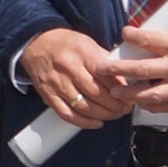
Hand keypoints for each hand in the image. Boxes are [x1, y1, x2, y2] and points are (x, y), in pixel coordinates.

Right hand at [21, 27, 138, 128]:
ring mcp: (56, 83)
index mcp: (81, 52)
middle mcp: (68, 67)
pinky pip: (66, 114)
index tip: (130, 95)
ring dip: (103, 115)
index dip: (121, 89)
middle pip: (96, 93)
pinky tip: (97, 123)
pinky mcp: (47, 95)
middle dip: (115, 105)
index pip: (106, 75)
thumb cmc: (67, 44)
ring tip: (114, 115)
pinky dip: (83, 122)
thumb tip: (125, 77)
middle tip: (125, 108)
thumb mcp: (88, 43)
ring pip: (83, 106)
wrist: (36, 44)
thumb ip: (105, 60)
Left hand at [112, 17, 167, 116]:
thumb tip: (159, 29)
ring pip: (150, 95)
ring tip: (116, 92)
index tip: (124, 32)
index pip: (148, 40)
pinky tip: (141, 103)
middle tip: (101, 68)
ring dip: (130, 95)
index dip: (132, 36)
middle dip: (117, 71)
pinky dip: (151, 106)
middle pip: (141, 71)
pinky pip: (167, 107)